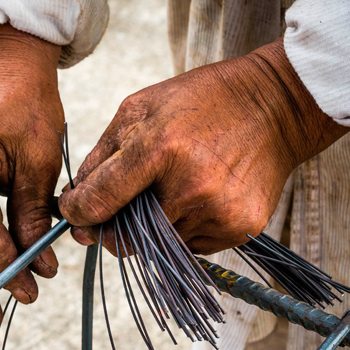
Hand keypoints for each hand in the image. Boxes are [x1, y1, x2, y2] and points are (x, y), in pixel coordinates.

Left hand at [59, 38, 347, 254]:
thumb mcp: (140, 109)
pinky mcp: (239, 228)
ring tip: (170, 190)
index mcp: (159, 148)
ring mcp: (217, 212)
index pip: (100, 201)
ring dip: (151, 229)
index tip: (73, 213)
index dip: (77, 213)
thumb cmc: (199, 102)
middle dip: (112, 229)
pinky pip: (191, 247)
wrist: (276, 107)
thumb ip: (102, 157)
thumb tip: (74, 204)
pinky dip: (182, 230)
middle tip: (117, 210)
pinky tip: (196, 198)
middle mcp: (189, 187)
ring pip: (158, 246)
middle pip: (126, 237)